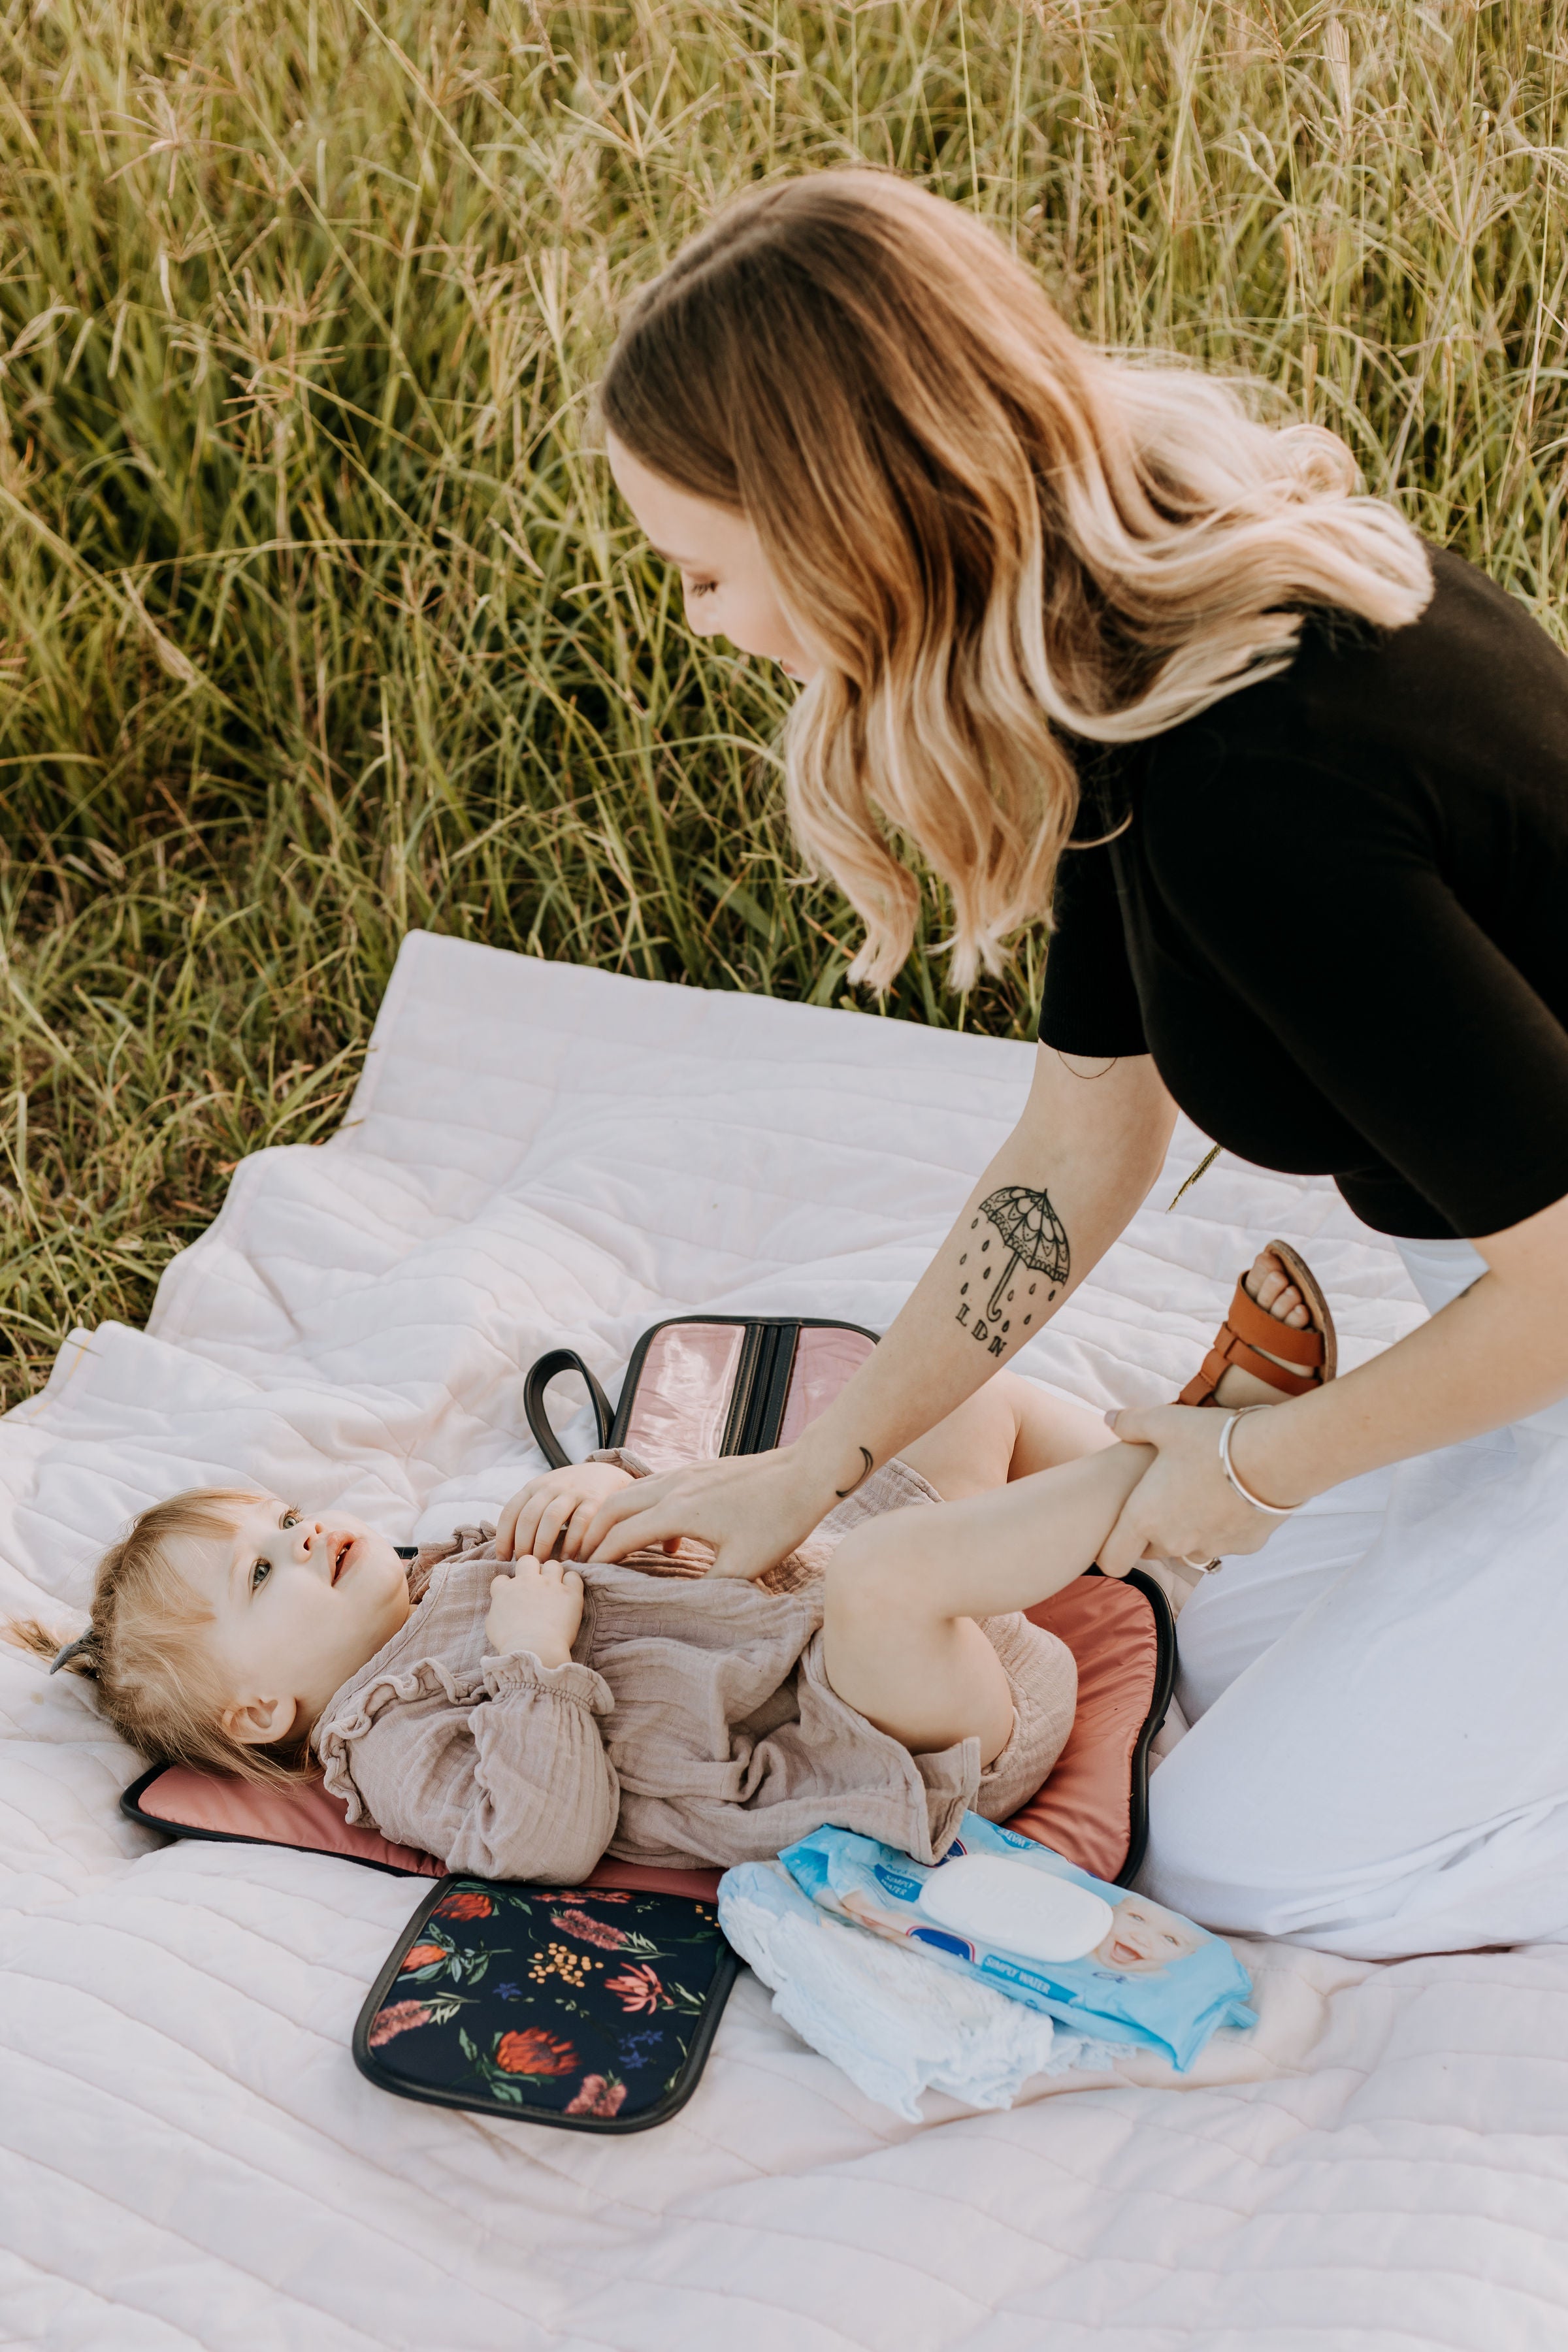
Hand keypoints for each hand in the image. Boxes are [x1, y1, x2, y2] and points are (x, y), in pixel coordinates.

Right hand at [485, 1555, 584, 1666]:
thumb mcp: (492, 1625)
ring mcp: (550, 1585)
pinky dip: (572, 1583)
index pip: (503, 1578)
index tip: (513, 1596)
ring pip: (553, 1564)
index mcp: (506, 1590)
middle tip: (535, 1584)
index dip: (508, 1586)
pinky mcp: (569, 1593)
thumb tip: (502, 1605)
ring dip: (553, 1574)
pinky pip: (574, 1577)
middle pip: (528, 1560)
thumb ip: (497, 1609)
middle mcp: (527, 1581)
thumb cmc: (511, 1642)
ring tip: (554, 1588)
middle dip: (530, 1569)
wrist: (534, 1649)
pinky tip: (569, 1593)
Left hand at [496, 1463, 633, 1562]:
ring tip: (543, 1563)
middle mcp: (551, 1487)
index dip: (504, 1538)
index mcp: (533, 1487)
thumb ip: (528, 1512)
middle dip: (523, 1544)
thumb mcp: (545, 1494)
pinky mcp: (595, 1500)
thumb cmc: (568, 1493)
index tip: (502, 1559)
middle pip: (529, 1517)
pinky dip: (573, 1542)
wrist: (604, 1474)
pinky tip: (570, 1558)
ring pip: (551, 1518)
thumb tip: (507, 1548)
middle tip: (525, 1564)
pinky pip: (580, 1522)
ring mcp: (573, 1492)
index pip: (511, 1512)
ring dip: (544, 1544)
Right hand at [581, 1446, 829, 1581]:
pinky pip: (656, 1487)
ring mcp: (686, 1474)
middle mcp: (674, 1487)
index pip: (622, 1535)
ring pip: (633, 1492)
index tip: (584, 1575)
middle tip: (582, 1557)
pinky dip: (644, 1508)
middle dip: (592, 1532)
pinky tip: (668, 1538)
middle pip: (614, 1506)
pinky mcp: (700, 1470)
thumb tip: (680, 1603)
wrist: (806, 1473)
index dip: (600, 1557)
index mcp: (678, 1512)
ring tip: (612, 1545)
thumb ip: (705, 1587)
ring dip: (616, 1516)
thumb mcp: (742, 1567)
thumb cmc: (778, 1521)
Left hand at [1095, 1403, 1284, 1576]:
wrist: (1275, 1457)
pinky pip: (1224, 1541)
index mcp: (1145, 1518)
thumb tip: (1108, 1419)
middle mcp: (1174, 1542)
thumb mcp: (1165, 1422)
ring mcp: (1210, 1548)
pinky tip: (1234, 1496)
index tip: (1118, 1530)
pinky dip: (1224, 1525)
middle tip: (1165, 1493)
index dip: (1110, 1548)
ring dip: (1189, 1528)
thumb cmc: (1212, 1438)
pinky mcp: (1243, 1547)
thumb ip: (1131, 1423)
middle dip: (1153, 1529)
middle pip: (1151, 1550)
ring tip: (1201, 1490)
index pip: (1113, 1560)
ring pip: (1189, 1547)